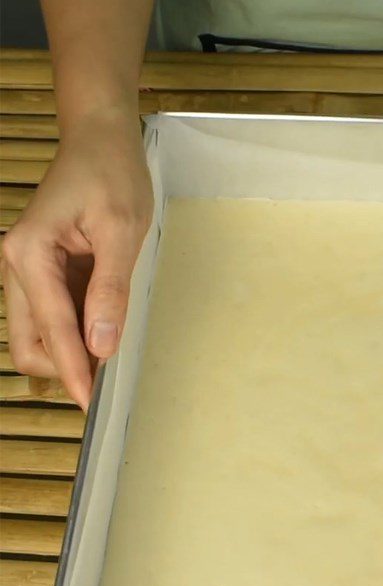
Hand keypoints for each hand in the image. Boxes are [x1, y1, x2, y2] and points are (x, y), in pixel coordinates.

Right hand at [0, 108, 151, 410]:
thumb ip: (109, 290)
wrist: (100, 141)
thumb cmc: (112, 176)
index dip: (72, 371)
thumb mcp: (121, 232)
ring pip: (36, 334)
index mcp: (30, 255)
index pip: (51, 330)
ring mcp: (27, 270)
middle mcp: (17, 266)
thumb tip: (100, 346)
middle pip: (28, 343)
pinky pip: (52, 316)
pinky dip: (73, 334)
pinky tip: (101, 336)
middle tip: (105, 384)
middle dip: (62, 369)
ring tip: (107, 363)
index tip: (89, 404)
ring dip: (66, 354)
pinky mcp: (44, 271)